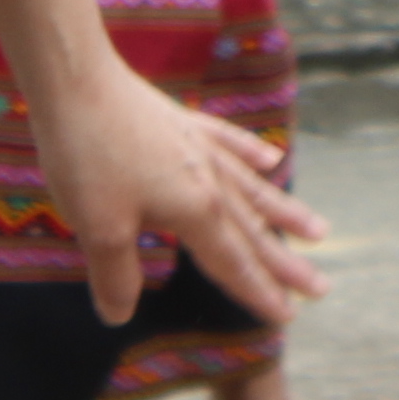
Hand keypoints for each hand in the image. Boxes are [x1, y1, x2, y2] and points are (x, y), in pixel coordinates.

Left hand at [26, 48, 331, 325]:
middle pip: (253, 231)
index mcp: (194, 210)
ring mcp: (199, 147)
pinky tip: (271, 158)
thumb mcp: (98, 228)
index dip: (257, 293)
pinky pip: (228, 141)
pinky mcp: (182, 121)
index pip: (232, 263)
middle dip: (285, 264)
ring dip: (284, 212)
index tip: (286, 317)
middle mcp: (208, 180)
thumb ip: (117, 276)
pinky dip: (251, 152)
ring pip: (252, 188)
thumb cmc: (87, 157)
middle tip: (321, 287)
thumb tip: (120, 315)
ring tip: (319, 231)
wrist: (76, 82)